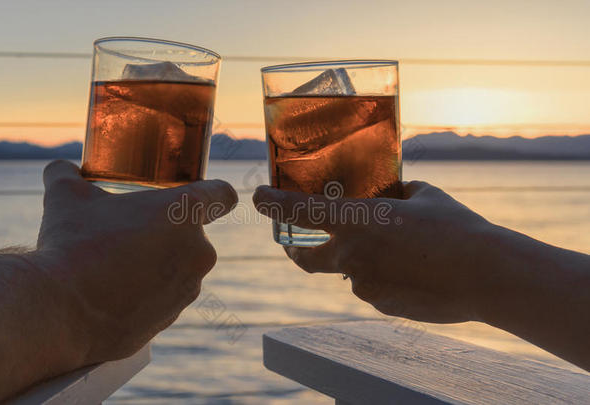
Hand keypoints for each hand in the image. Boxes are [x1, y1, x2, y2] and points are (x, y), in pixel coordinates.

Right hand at [31, 160, 236, 363]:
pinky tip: (112, 295)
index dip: (214, 193)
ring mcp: (188, 288)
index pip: (223, 194)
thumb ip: (67, 174)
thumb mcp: (66, 197)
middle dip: (164, 232)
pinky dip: (144, 295)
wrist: (61, 313)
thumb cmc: (73, 245)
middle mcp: (199, 250)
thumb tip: (61, 168)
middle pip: (191, 234)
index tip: (200, 196)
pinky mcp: (172, 318)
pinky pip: (163, 298)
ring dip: (155, 264)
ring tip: (114, 267)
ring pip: (177, 268)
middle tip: (127, 234)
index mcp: (185, 211)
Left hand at [253, 181, 495, 322]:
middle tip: (298, 247)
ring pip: (348, 272)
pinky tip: (412, 272)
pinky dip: (382, 279)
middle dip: (297, 253)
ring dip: (360, 262)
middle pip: (305, 259)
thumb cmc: (455, 228)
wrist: (485, 275)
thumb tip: (392, 193)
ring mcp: (363, 285)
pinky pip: (372, 288)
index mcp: (356, 221)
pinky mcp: (380, 305)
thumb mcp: (423, 196)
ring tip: (399, 253)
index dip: (273, 204)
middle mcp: (350, 255)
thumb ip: (397, 194)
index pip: (298, 211)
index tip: (258, 198)